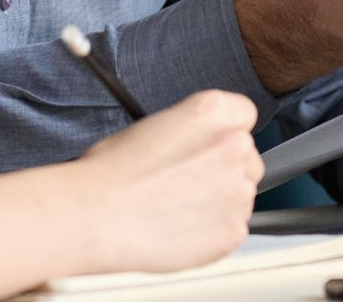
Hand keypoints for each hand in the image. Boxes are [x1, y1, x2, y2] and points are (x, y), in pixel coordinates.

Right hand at [75, 91, 262, 274]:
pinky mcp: (233, 230)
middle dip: (224, 168)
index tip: (211, 144)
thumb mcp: (150, 127)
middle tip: (188, 181)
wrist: (95, 216)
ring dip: (219, 200)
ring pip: (241, 194)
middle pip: (247, 155)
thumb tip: (196, 146)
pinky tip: (180, 227)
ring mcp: (237, 191)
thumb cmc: (111, 173)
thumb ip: (188, 132)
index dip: (225, 131)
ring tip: (176, 207)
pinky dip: (213, 231)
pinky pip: (233, 228)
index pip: (243, 113)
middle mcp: (233, 146)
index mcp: (211, 111)